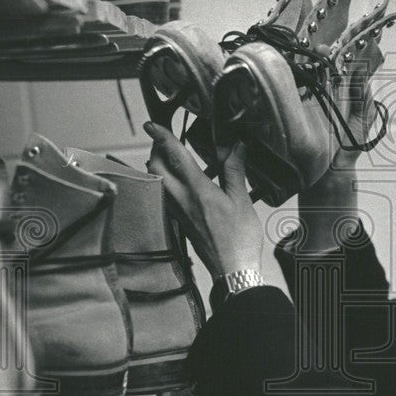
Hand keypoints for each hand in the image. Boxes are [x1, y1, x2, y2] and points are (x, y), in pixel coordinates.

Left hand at [144, 121, 262, 278]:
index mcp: (198, 191)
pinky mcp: (180, 223)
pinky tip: (176, 183)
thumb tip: (235, 146)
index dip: (162, 137)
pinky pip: (165, 197)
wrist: (232, 270)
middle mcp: (182, 200)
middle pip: (156, 167)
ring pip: (158, 182)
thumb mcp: (242, 200)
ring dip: (158, 166)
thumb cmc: (240, 239)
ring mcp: (178, 213)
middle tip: (164, 140)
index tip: (152, 124)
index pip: (174, 156)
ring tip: (169, 158)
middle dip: (156, 149)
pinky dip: (165, 183)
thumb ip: (234, 170)